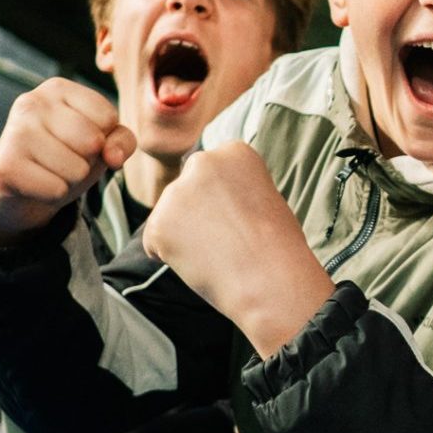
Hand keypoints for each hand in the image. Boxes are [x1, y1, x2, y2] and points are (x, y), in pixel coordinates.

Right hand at [0, 78, 135, 245]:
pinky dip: (53, 195)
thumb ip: (122, 141)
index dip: (102, 139)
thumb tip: (112, 157)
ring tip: (49, 172)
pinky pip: (57, 189)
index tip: (78, 141)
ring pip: (77, 169)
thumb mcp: (100, 143)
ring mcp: (14, 133)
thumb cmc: (65, 158)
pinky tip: (36, 185)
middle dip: (87, 160)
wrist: (19, 192)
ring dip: (70, 180)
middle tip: (62, 160)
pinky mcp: (4, 167)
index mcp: (57, 88)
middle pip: (93, 142)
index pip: (107, 117)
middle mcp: (31, 103)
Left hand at [140, 142, 331, 357]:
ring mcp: (176, 191)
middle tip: (230, 239)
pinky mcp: (158, 223)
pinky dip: (172, 258)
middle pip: (188, 192)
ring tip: (219, 253)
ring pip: (170, 217)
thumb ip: (230, 189)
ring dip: (186, 237)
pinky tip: (201, 262)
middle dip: (200, 215)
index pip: (211, 176)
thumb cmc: (277, 246)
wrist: (271, 280)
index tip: (247, 219)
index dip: (227, 205)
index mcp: (234, 152)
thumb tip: (201, 204)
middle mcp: (202, 162)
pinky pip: (155, 242)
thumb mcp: (262, 197)